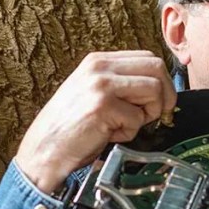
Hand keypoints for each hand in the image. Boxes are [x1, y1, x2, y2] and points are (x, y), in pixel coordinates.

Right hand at [14, 51, 176, 193]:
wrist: (43, 150)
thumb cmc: (73, 127)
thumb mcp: (95, 93)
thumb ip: (123, 84)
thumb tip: (162, 87)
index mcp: (99, 61)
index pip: (148, 58)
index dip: (162, 81)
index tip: (160, 102)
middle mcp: (100, 67)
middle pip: (156, 67)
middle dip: (164, 95)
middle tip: (154, 115)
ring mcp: (101, 84)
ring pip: (153, 89)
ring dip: (148, 114)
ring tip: (125, 125)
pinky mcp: (103, 106)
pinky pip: (137, 118)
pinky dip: (129, 132)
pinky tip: (109, 135)